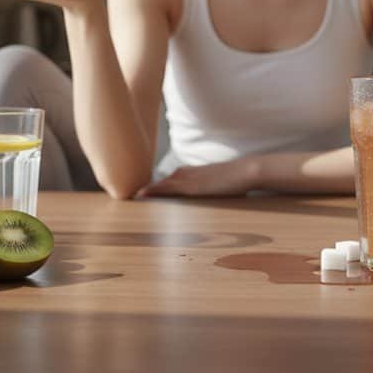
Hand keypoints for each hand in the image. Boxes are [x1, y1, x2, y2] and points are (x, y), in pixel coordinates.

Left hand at [135, 159, 258, 197]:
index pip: (166, 181)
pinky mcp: (190, 186)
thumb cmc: (236, 181)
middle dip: (144, 190)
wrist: (245, 171)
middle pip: (159, 182)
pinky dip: (152, 191)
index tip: (140, 195)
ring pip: (159, 185)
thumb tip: (207, 201)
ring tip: (128, 198)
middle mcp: (184, 173)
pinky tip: (140, 195)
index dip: (153, 188)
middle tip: (126, 197)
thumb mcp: (218, 187)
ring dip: (145, 191)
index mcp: (190, 173)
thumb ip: (208, 192)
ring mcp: (186, 178)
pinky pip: (165, 188)